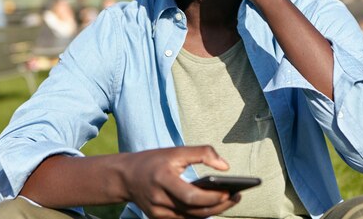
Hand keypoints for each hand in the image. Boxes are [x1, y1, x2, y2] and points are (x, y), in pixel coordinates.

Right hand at [122, 146, 240, 218]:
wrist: (126, 177)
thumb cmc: (154, 161)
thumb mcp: (176, 151)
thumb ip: (202, 153)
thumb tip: (226, 167)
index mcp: (163, 179)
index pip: (191, 196)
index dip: (212, 197)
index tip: (230, 191)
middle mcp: (159, 200)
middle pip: (195, 211)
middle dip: (219, 206)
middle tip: (237, 196)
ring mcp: (158, 213)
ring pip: (192, 218)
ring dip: (213, 211)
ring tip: (230, 199)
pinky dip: (201, 213)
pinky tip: (215, 205)